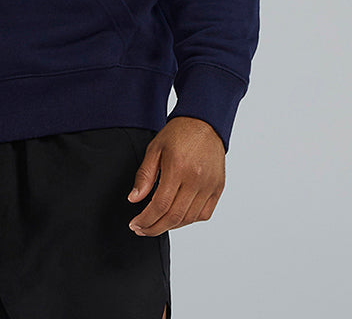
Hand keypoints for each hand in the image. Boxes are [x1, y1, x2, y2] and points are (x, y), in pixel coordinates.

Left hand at [126, 116, 225, 235]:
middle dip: (154, 228)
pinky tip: (177, 217)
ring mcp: (209, 185)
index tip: (135, 224)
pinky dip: (190, 220)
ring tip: (157, 224)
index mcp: (178, 168)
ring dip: (171, 226)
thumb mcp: (155, 149)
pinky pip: (204, 214)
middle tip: (142, 229)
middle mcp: (196, 179)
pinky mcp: (218, 187)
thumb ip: (144, 176)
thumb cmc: (178, 133)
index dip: (145, 219)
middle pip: (174, 217)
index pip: (160, 205)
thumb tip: (134, 199)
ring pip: (189, 218)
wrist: (204, 122)